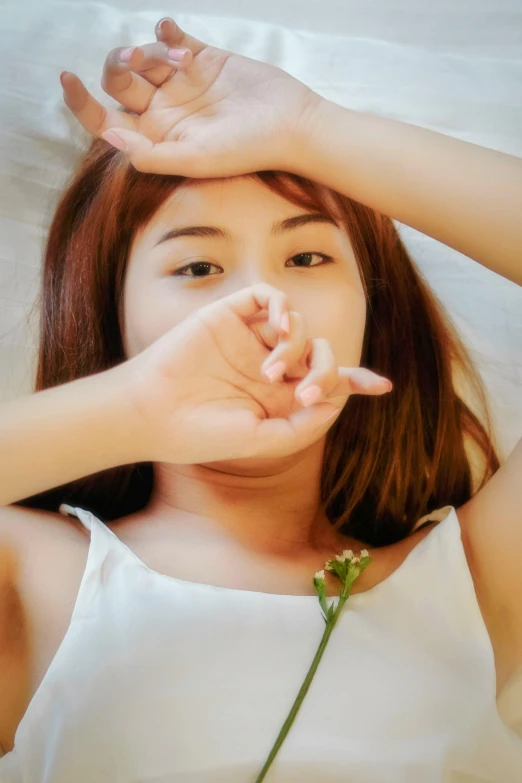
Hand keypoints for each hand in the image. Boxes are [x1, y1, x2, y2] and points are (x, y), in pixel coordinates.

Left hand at [60, 16, 322, 177]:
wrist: (291, 125)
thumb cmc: (246, 150)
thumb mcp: (195, 159)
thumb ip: (150, 154)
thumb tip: (108, 135)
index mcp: (156, 137)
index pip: (106, 120)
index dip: (82, 103)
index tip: (68, 79)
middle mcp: (164, 111)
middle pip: (120, 83)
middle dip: (120, 66)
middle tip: (138, 61)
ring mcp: (183, 84)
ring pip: (144, 57)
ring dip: (150, 50)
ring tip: (179, 60)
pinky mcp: (204, 59)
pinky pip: (174, 39)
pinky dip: (167, 32)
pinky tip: (174, 32)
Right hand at [111, 283, 391, 464]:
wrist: (154, 414)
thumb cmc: (203, 434)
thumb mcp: (262, 440)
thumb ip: (304, 425)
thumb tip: (338, 400)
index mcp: (279, 398)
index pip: (325, 383)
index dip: (354, 381)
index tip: (382, 385)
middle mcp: (269, 366)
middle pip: (319, 353)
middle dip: (327, 369)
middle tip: (307, 391)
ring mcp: (250, 340)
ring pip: (297, 325)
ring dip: (297, 348)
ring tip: (270, 373)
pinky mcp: (229, 316)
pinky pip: (267, 297)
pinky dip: (280, 307)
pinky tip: (276, 327)